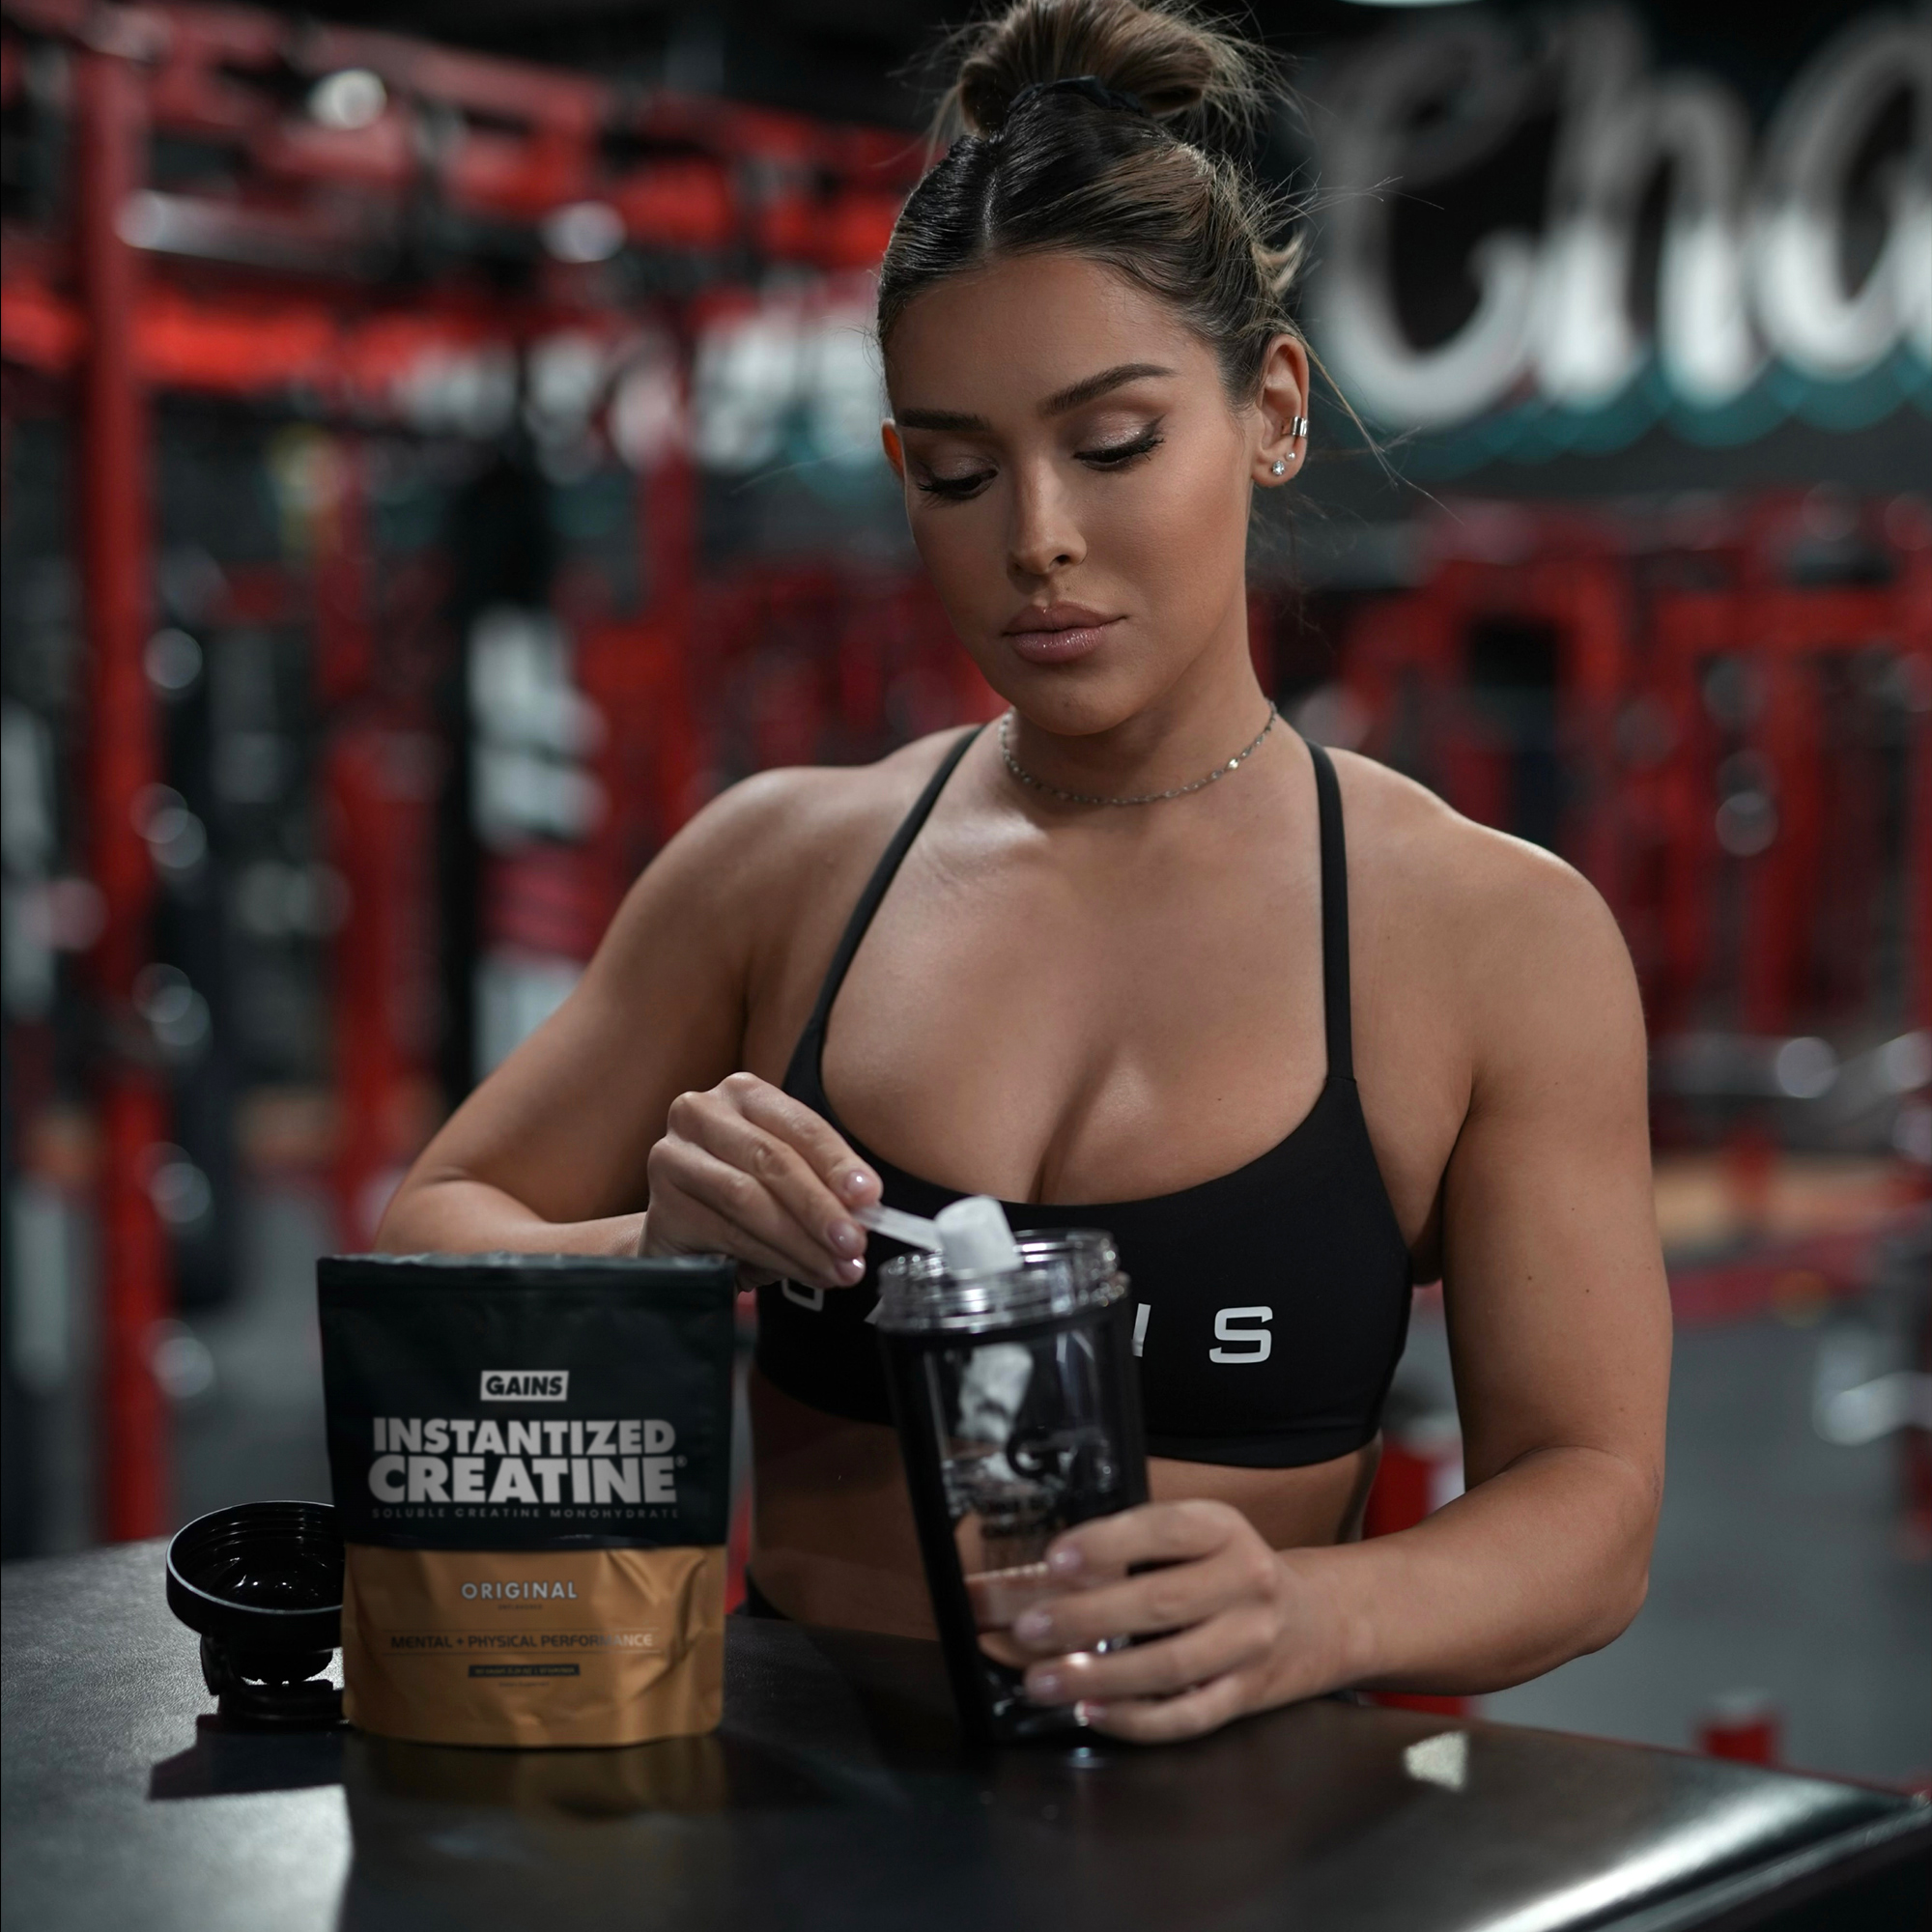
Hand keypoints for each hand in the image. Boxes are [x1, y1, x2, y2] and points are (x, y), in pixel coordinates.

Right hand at [642, 1072, 880, 1290]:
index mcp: (744, 1093)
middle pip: (773, 1160)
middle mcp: (702, 1113)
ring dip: (801, 1241)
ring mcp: (673, 1156)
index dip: (838, 1162)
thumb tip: (864, 1213)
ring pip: (748, 1199)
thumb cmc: (745, 1196)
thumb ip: (823, 1186)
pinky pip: (726, 1233)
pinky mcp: (661, 1206)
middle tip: (854, 1243)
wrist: (682, 1231)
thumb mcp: (789, 1179)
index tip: (870, 1197)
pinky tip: (802, 1271)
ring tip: (836, 1268)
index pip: (801, 1126)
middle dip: (820, 1207)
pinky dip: (772, 1258)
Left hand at [1004, 1499, 1342, 1742]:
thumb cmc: (1230, 1570)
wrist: (1315, 1619)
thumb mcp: (1200, 1536)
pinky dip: (1135, 1719)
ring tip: (1044, 1680)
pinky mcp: (1247, 1694)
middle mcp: (1246, 1582)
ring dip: (1099, 1676)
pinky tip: (1093, 1712)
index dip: (1106, 1543)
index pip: (1163, 1530)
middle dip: (1086, 1618)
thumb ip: (1141, 1546)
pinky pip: (1187, 1715)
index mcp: (1225, 1529)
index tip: (1055, 1560)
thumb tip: (1057, 1573)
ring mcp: (1250, 1643)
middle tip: (1031, 1629)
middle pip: (1160, 1603)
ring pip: (1170, 1666)